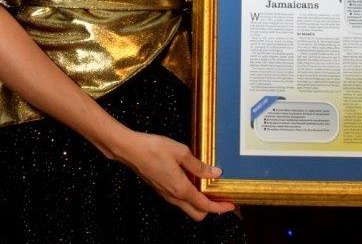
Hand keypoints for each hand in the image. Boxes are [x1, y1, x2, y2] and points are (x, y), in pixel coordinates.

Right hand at [113, 131, 235, 220]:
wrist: (129, 150)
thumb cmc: (153, 148)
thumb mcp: (181, 152)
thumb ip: (199, 165)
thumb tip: (215, 173)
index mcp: (181, 189)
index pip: (205, 206)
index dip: (220, 207)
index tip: (232, 205)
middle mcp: (174, 196)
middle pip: (197, 213)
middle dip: (211, 208)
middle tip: (221, 196)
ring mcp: (166, 194)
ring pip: (188, 207)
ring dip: (200, 201)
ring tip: (209, 186)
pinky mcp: (161, 188)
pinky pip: (179, 198)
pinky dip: (190, 195)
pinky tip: (193, 179)